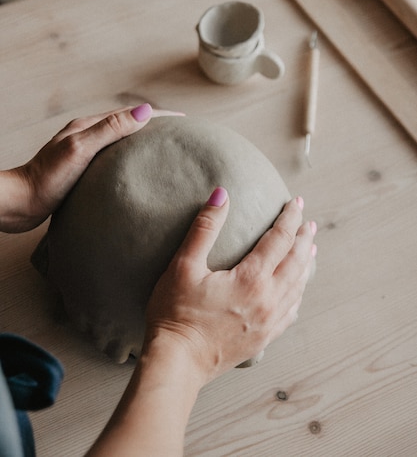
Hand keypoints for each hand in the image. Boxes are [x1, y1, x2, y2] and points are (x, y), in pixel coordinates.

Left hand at [0, 104, 180, 232]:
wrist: (20, 203)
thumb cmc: (46, 179)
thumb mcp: (80, 150)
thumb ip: (110, 129)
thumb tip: (145, 111)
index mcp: (88, 126)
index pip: (131, 114)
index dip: (159, 116)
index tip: (183, 120)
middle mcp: (87, 136)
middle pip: (128, 125)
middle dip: (155, 125)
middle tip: (179, 135)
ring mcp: (84, 153)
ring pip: (121, 142)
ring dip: (143, 141)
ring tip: (164, 150)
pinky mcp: (82, 171)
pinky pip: (114, 158)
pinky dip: (130, 158)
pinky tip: (136, 171)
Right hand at [144, 188, 316, 383]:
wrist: (177, 362)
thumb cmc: (175, 313)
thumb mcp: (183, 266)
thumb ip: (205, 228)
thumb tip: (221, 195)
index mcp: (251, 278)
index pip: (280, 239)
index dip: (289, 218)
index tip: (295, 202)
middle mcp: (267, 299)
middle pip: (295, 261)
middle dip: (304, 238)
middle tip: (308, 221)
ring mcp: (268, 321)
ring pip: (298, 286)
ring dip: (305, 263)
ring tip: (311, 248)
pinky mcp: (264, 338)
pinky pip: (291, 311)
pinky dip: (298, 292)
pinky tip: (297, 289)